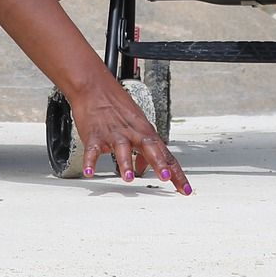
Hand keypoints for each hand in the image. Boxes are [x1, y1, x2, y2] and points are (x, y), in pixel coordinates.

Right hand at [68, 72, 191, 193]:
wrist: (94, 87)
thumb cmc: (116, 106)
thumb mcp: (136, 125)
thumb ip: (144, 148)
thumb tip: (147, 167)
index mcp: (144, 132)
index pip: (165, 154)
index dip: (176, 172)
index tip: (185, 189)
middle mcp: (132, 132)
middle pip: (150, 148)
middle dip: (159, 163)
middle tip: (165, 177)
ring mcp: (114, 134)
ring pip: (122, 148)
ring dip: (126, 163)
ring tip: (129, 177)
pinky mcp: (95, 135)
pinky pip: (93, 150)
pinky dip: (91, 161)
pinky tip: (90, 171)